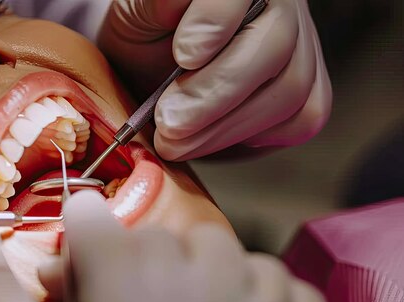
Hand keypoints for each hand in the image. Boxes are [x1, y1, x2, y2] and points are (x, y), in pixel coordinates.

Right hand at [42, 191, 333, 301]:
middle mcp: (201, 271)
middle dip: (138, 277)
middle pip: (156, 241)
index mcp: (125, 271)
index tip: (82, 288)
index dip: (80, 257)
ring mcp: (262, 301)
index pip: (89, 219)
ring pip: (222, 259)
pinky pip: (279, 290)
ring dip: (202, 289)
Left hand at [98, 0, 331, 159]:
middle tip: (169, 123)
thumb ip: (160, 5)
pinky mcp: (309, 89)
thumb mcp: (139, 9)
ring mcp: (302, 46)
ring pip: (291, 89)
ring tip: (175, 142)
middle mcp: (281, 4)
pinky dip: (253, 137)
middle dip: (216, 93)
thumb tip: (184, 17)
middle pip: (275, 45)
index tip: (183, 56)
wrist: (156, 57)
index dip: (216, 22)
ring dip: (226, 127)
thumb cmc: (149, 29)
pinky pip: (302, 118)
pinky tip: (210, 137)